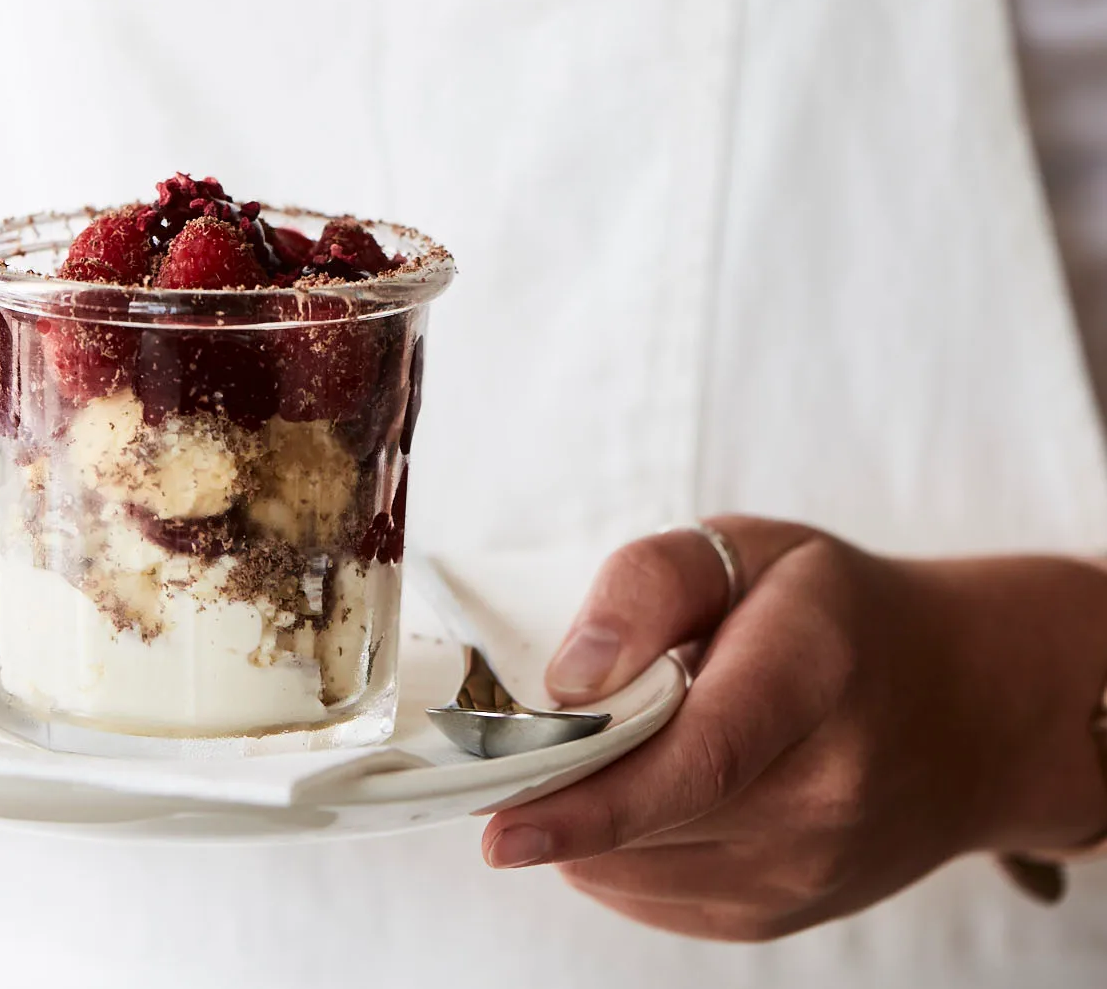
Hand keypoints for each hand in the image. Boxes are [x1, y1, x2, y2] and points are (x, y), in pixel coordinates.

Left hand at [481, 519, 1106, 940]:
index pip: (699, 758)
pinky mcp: (780, 915)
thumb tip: (570, 677)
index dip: (592, 800)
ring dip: (581, 817)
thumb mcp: (749, 548)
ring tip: (590, 746)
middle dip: (556, 789)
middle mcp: (824, 791)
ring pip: (636, 868)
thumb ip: (649, 585)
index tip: (500, 823)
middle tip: (501, 746)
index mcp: (814, 673)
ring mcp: (808, 871)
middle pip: (652, 817)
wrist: (962, 711)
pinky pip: (653, 896)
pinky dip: (614, 847)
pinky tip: (632, 785)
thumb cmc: (837, 614)